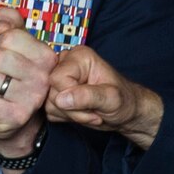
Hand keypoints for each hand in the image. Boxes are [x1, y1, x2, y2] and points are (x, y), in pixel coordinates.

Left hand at [0, 6, 53, 160]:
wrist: (17, 120)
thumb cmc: (15, 78)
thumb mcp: (17, 48)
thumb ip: (11, 26)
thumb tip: (2, 18)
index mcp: (46, 57)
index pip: (8, 37)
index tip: (6, 54)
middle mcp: (42, 78)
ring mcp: (30, 99)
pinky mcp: (15, 117)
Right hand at [47, 44, 164, 149]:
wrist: (125, 111)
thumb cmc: (124, 100)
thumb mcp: (111, 98)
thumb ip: (87, 96)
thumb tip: (61, 98)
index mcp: (79, 56)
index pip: (57, 78)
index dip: (71, 96)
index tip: (92, 104)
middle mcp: (66, 64)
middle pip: (51, 91)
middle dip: (72, 109)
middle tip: (93, 111)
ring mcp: (60, 79)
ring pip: (49, 103)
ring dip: (71, 114)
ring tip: (90, 111)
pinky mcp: (56, 93)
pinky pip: (49, 110)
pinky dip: (66, 117)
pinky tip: (81, 112)